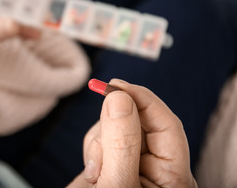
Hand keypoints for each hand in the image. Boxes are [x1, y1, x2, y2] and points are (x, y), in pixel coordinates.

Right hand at [68, 79, 196, 187]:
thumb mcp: (116, 186)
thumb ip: (120, 143)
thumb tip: (119, 98)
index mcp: (172, 177)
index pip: (166, 124)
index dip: (142, 100)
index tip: (115, 85)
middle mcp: (154, 168)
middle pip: (138, 122)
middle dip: (114, 127)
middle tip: (99, 150)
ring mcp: (130, 165)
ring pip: (116, 127)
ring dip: (99, 141)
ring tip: (95, 172)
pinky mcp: (110, 164)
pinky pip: (101, 139)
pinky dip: (92, 148)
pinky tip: (91, 172)